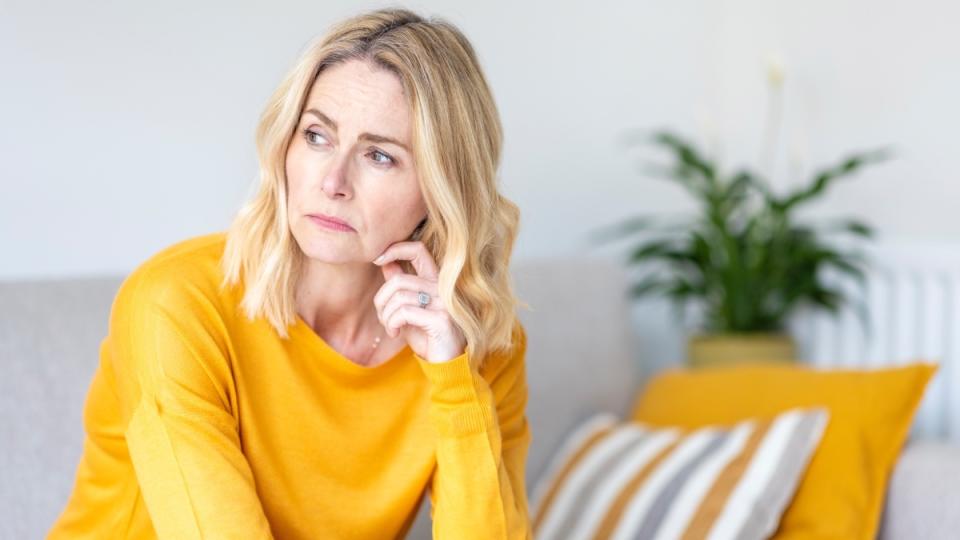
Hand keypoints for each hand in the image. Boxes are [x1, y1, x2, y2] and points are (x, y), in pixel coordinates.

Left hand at [372, 241, 466, 363]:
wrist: (446, 364)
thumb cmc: (427, 336)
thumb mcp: (409, 308)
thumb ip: (400, 286)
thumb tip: (385, 261)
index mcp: (435, 280)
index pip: (417, 249)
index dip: (395, 249)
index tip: (377, 259)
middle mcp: (442, 287)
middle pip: (399, 279)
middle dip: (381, 299)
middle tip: (383, 316)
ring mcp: (444, 302)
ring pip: (399, 296)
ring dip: (386, 316)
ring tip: (391, 328)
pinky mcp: (440, 320)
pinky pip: (404, 312)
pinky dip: (392, 323)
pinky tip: (395, 333)